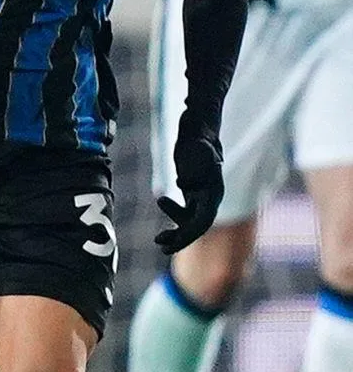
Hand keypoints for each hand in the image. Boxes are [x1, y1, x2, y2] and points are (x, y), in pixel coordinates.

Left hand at [157, 113, 223, 252]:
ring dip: (177, 232)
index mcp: (213, 192)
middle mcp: (210, 196)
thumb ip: (196, 163)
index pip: (203, 220)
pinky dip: (174, 216)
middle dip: (182, 238)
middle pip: (198, 225)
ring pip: (191, 220)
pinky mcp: (192, 189)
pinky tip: (162, 214)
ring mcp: (202, 193)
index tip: (173, 243)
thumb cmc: (198, 135)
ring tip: (158, 239)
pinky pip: (185, 211)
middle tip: (162, 247)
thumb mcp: (197, 146)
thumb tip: (184, 181)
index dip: (189, 234)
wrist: (199, 125)